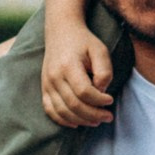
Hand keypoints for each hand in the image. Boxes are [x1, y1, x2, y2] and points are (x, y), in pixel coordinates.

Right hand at [42, 14, 114, 128]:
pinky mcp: (44, 88)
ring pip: (62, 111)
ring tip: (97, 121)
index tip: (110, 100)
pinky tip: (77, 123)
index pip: (83, 91)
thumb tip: (101, 92)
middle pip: (73, 105)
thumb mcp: (100, 50)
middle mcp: (54, 76)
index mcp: (68, 65)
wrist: (61, 31)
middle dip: (94, 114)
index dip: (99, 100)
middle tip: (108, 116)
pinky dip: (63, 120)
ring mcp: (47, 83)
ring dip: (81, 120)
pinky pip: (50, 110)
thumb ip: (104, 71)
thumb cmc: (83, 41)